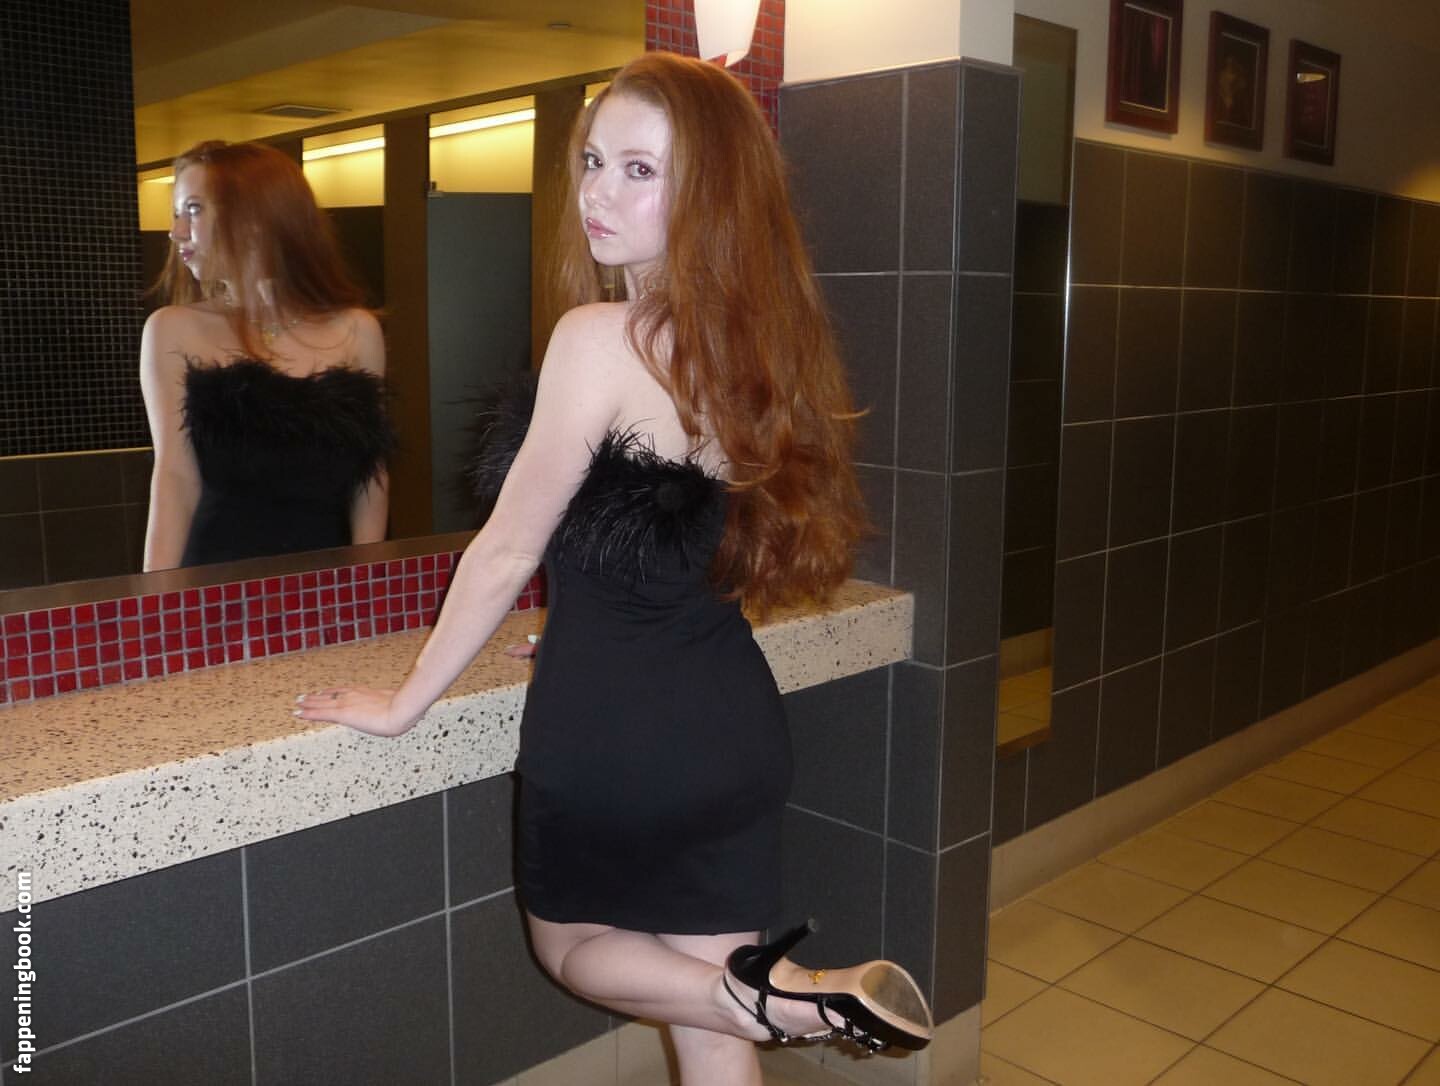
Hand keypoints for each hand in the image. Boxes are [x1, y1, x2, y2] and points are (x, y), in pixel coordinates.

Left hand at [294, 687, 414, 736]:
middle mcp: (353, 695)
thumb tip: (406, 710)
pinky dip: (307, 713)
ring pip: (322, 703)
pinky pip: (320, 713)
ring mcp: (347, 704)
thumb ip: (396, 706)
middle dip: (317, 696)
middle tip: (304, 697)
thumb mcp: (398, 705)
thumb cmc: (404, 709)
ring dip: (308, 703)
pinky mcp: (342, 713)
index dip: (332, 692)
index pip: (344, 691)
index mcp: (365, 693)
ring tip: (298, 703)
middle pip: (330, 695)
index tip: (324, 692)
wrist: (402, 710)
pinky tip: (298, 714)